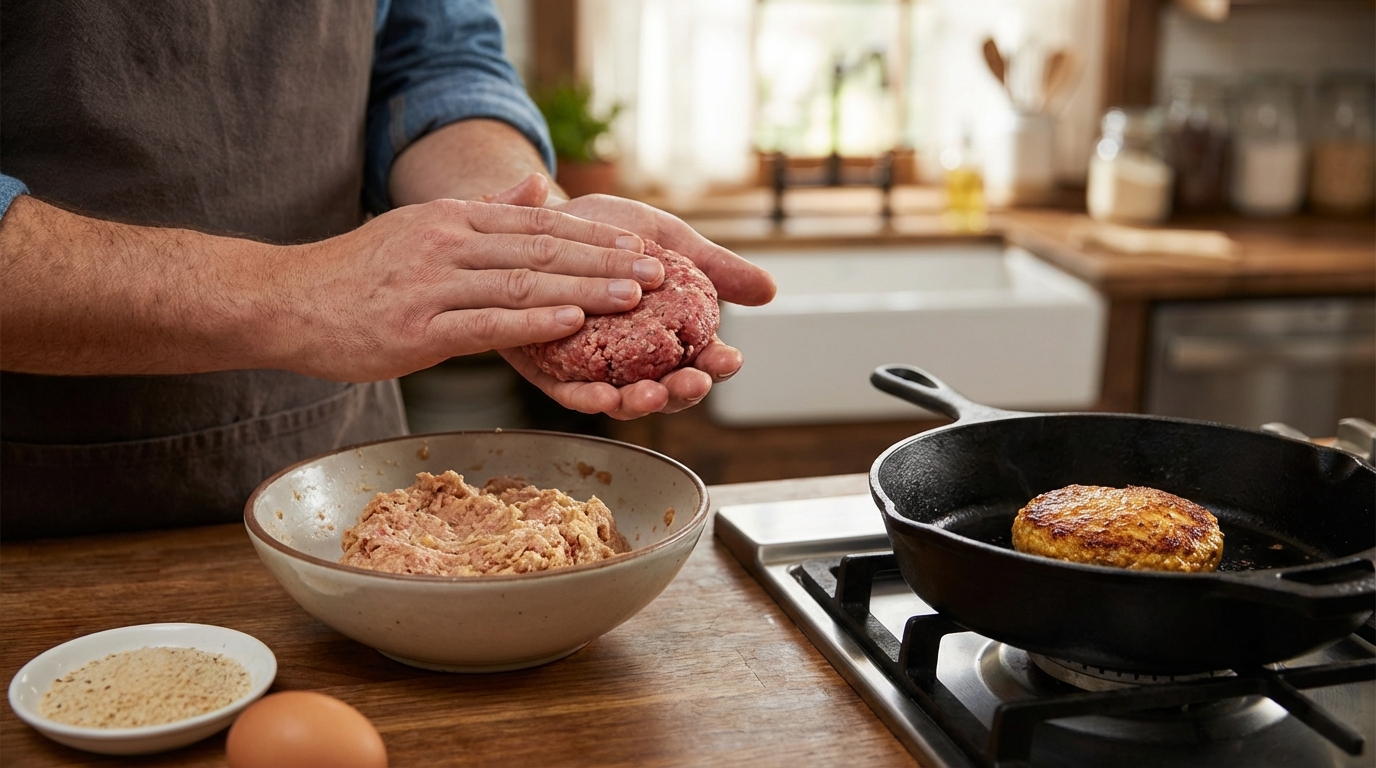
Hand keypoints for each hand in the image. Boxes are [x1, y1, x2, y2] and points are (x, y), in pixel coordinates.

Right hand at [267, 197, 664, 382]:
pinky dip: (532, 320)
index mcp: (453, 221)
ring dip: (584, 289)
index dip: (595, 238)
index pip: (539, 225)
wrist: (286, 302)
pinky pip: (485, 322)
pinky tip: (571, 322)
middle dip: (606, 262)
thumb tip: (538, 188)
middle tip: (657, 273)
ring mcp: (431, 285)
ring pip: (522, 282)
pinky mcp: (415, 329)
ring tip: (633, 297)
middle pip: (542, 250)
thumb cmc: (358, 274)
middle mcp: (447, 244)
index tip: (642, 247)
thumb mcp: (420, 228)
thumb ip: (484, 212)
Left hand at [486, 175, 776, 418]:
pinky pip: (568, 392)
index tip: (729, 358)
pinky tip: (599, 395)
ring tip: (651, 395)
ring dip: (638, 403)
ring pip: (621, 399)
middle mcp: (633, 359)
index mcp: (669, 335)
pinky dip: (585, 397)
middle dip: (682, 392)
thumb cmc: (610, 232)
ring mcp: (593, 368)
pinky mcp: (550, 367)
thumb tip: (769, 290)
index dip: (716, 365)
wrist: (547, 216)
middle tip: (692, 383)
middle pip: (665, 390)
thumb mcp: (670, 241)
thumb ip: (715, 267)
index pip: (700, 361)